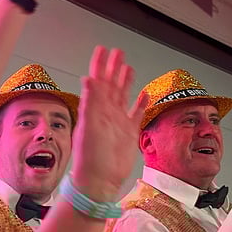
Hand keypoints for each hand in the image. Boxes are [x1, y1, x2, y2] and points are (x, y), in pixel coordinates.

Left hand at [70, 47, 147, 201]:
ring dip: (125, 82)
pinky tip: (144, 95)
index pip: (97, 81)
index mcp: (95, 109)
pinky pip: (136, 115)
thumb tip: (88, 79)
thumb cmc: (90, 158)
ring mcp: (118, 123)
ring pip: (123, 96)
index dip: (100, 65)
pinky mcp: (129, 133)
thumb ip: (90, 102)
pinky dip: (140, 104)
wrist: (99, 181)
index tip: (103, 49)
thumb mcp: (88, 127)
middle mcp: (106, 113)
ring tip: (128, 68)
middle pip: (111, 85)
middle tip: (118, 52)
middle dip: (113, 68)